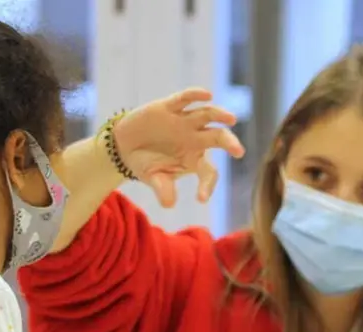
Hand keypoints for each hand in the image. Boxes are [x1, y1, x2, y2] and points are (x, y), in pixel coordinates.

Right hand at [113, 87, 245, 207]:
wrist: (124, 144)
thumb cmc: (145, 163)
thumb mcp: (153, 178)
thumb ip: (163, 188)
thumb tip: (169, 204)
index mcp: (194, 159)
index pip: (209, 172)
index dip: (207, 184)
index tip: (200, 199)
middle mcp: (195, 139)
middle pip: (218, 138)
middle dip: (229, 143)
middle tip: (238, 151)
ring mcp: (184, 121)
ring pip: (208, 114)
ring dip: (220, 115)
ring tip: (231, 119)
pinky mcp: (170, 107)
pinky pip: (186, 99)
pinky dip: (196, 95)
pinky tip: (207, 95)